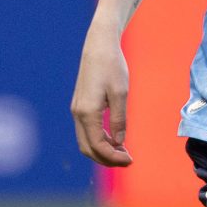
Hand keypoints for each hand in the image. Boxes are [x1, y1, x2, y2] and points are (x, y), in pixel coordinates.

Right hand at [70, 30, 132, 166]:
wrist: (99, 46)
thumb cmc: (112, 67)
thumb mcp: (120, 94)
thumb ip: (119, 120)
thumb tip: (119, 142)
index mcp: (87, 112)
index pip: (98, 146)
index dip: (113, 158)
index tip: (130, 160)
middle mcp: (78, 113)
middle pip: (88, 148)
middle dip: (106, 159)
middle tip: (127, 160)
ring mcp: (77, 110)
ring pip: (85, 141)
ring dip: (102, 151)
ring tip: (123, 152)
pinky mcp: (80, 106)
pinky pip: (86, 131)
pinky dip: (99, 140)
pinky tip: (115, 139)